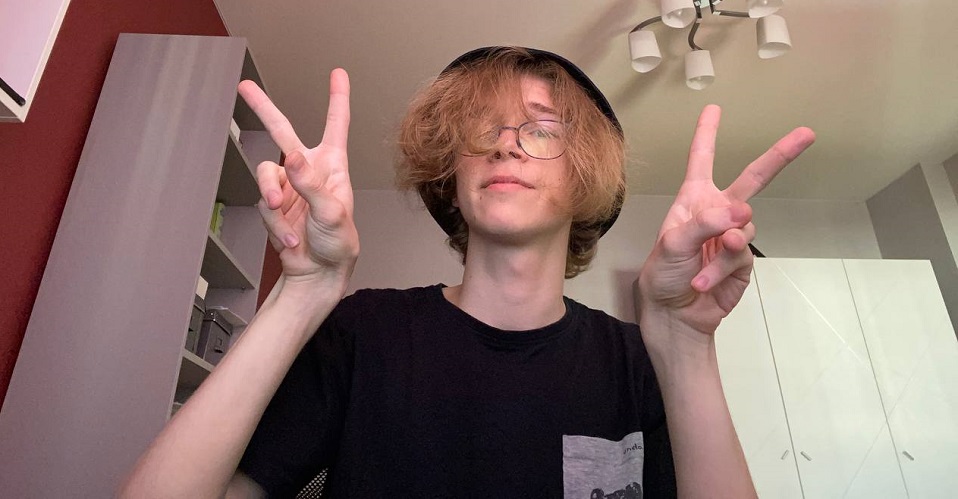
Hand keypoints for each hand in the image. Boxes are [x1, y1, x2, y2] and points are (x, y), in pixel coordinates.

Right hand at [238, 69, 358, 290]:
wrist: (319, 273)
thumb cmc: (338, 243)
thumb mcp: (332, 212)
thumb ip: (310, 184)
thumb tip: (291, 157)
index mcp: (332, 166)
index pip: (336, 124)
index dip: (337, 98)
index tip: (338, 73)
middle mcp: (308, 171)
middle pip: (280, 131)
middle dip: (262, 109)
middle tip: (244, 87)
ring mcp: (288, 187)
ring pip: (265, 174)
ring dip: (270, 193)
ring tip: (281, 213)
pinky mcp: (273, 206)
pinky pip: (263, 204)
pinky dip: (274, 223)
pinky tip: (289, 239)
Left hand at [636, 105, 814, 352]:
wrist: (672, 314)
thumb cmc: (662, 273)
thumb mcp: (672, 243)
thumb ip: (705, 223)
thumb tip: (742, 213)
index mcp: (694, 200)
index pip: (701, 159)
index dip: (707, 133)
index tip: (714, 108)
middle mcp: (716, 212)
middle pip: (753, 178)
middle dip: (780, 156)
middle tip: (806, 134)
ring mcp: (732, 236)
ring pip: (745, 228)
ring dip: (723, 249)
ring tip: (699, 269)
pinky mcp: (743, 262)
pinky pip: (741, 256)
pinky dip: (720, 269)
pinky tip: (703, 281)